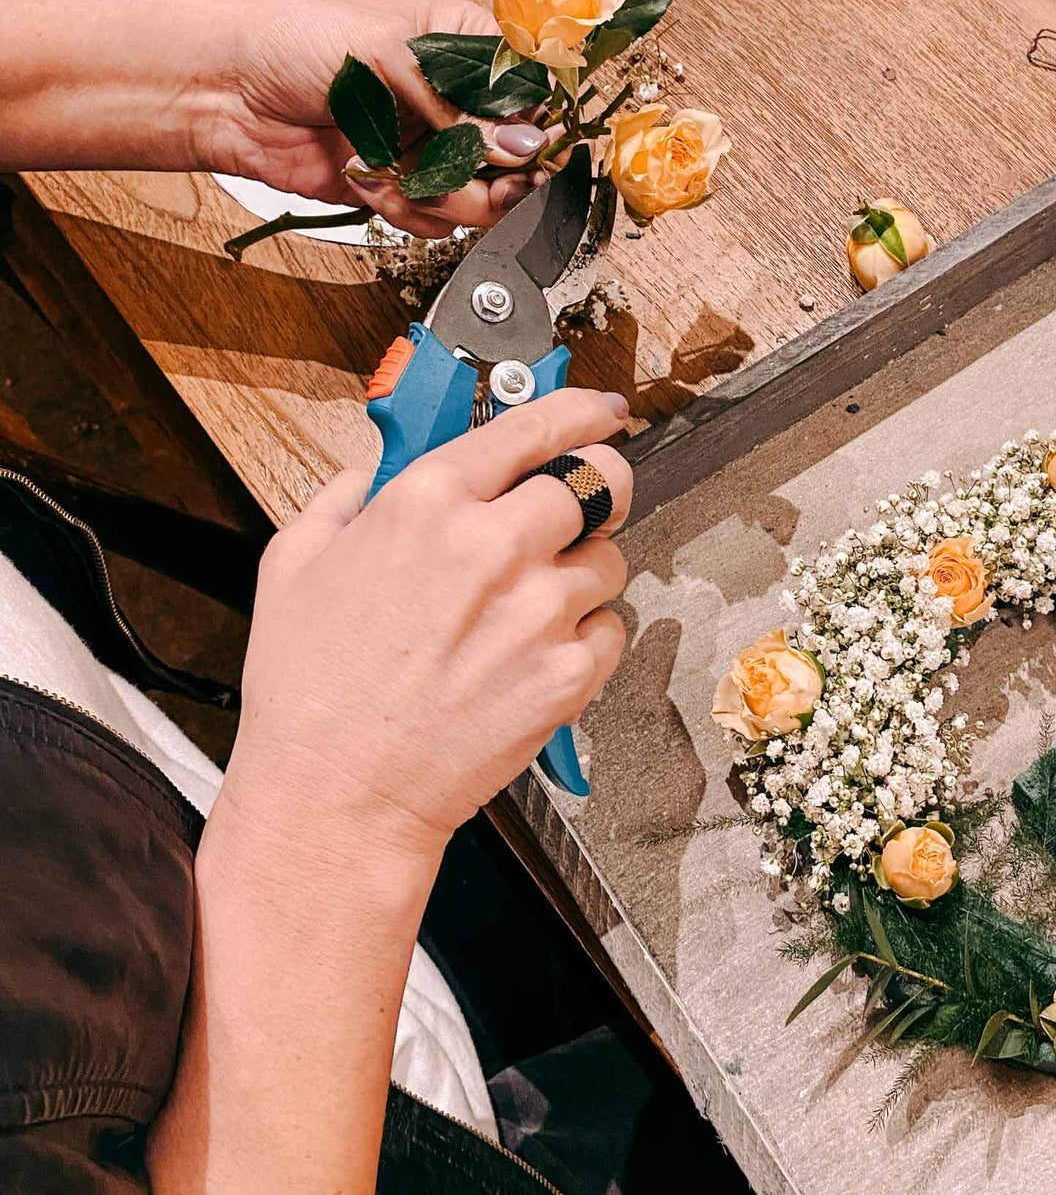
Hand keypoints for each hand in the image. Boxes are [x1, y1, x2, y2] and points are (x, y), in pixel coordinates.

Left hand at [218, 0, 557, 236]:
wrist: (226, 93)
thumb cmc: (289, 44)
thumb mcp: (383, 55)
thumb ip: (456, 104)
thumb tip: (518, 142)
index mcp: (459, 46)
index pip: (529, 88)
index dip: (534, 121)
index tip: (524, 142)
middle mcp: (453, 100)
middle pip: (518, 155)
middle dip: (498, 174)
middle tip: (484, 178)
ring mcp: (431, 147)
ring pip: (484, 197)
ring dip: (447, 196)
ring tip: (405, 177)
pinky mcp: (405, 187)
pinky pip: (438, 219)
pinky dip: (408, 210)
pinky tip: (371, 181)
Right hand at [225, 389, 632, 862]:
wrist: (337, 796)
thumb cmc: (309, 689)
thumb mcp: (293, 563)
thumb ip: (344, 497)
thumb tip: (373, 471)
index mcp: (429, 502)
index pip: (537, 425)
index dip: (583, 408)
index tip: (602, 410)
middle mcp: (495, 545)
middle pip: (602, 480)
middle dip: (600, 484)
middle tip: (581, 506)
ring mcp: (539, 611)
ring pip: (610, 559)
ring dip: (583, 570)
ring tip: (530, 605)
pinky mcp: (567, 673)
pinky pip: (610, 629)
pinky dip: (585, 636)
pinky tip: (534, 654)